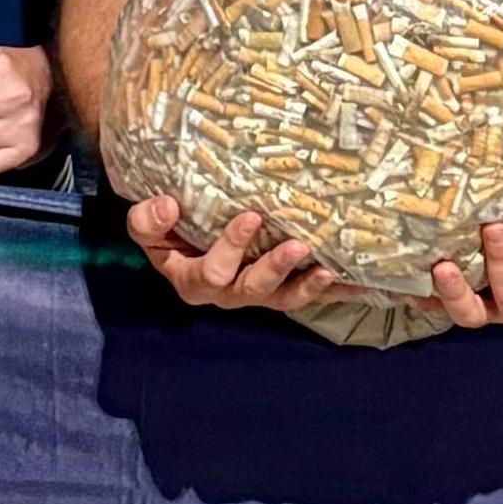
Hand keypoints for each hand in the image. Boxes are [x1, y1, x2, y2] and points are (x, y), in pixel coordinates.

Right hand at [127, 194, 342, 315]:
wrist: (181, 238)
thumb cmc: (166, 229)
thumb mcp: (145, 227)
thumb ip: (147, 221)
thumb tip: (167, 205)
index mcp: (192, 280)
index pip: (210, 271)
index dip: (231, 247)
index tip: (250, 216)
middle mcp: (227, 293)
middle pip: (251, 289)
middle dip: (275, 268)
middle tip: (298, 244)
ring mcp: (258, 292)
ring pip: (283, 298)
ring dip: (307, 286)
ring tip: (328, 269)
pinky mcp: (281, 288)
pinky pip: (307, 292)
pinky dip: (332, 290)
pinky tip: (356, 280)